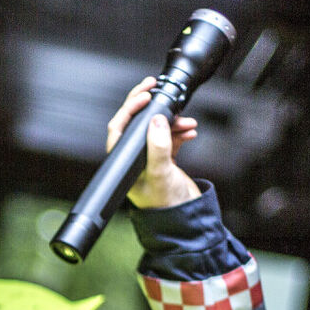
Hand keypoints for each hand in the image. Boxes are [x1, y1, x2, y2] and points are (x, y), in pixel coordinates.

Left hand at [106, 76, 201, 209]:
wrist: (187, 221)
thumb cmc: (167, 206)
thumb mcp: (161, 173)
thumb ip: (158, 146)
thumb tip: (157, 120)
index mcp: (124, 163)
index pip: (120, 128)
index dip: (130, 108)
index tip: (145, 96)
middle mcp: (133, 159)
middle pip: (136, 124)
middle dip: (150, 107)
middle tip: (157, 88)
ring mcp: (148, 159)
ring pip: (156, 129)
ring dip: (172, 122)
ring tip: (187, 121)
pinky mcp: (163, 160)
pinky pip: (169, 138)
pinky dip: (179, 132)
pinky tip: (189, 132)